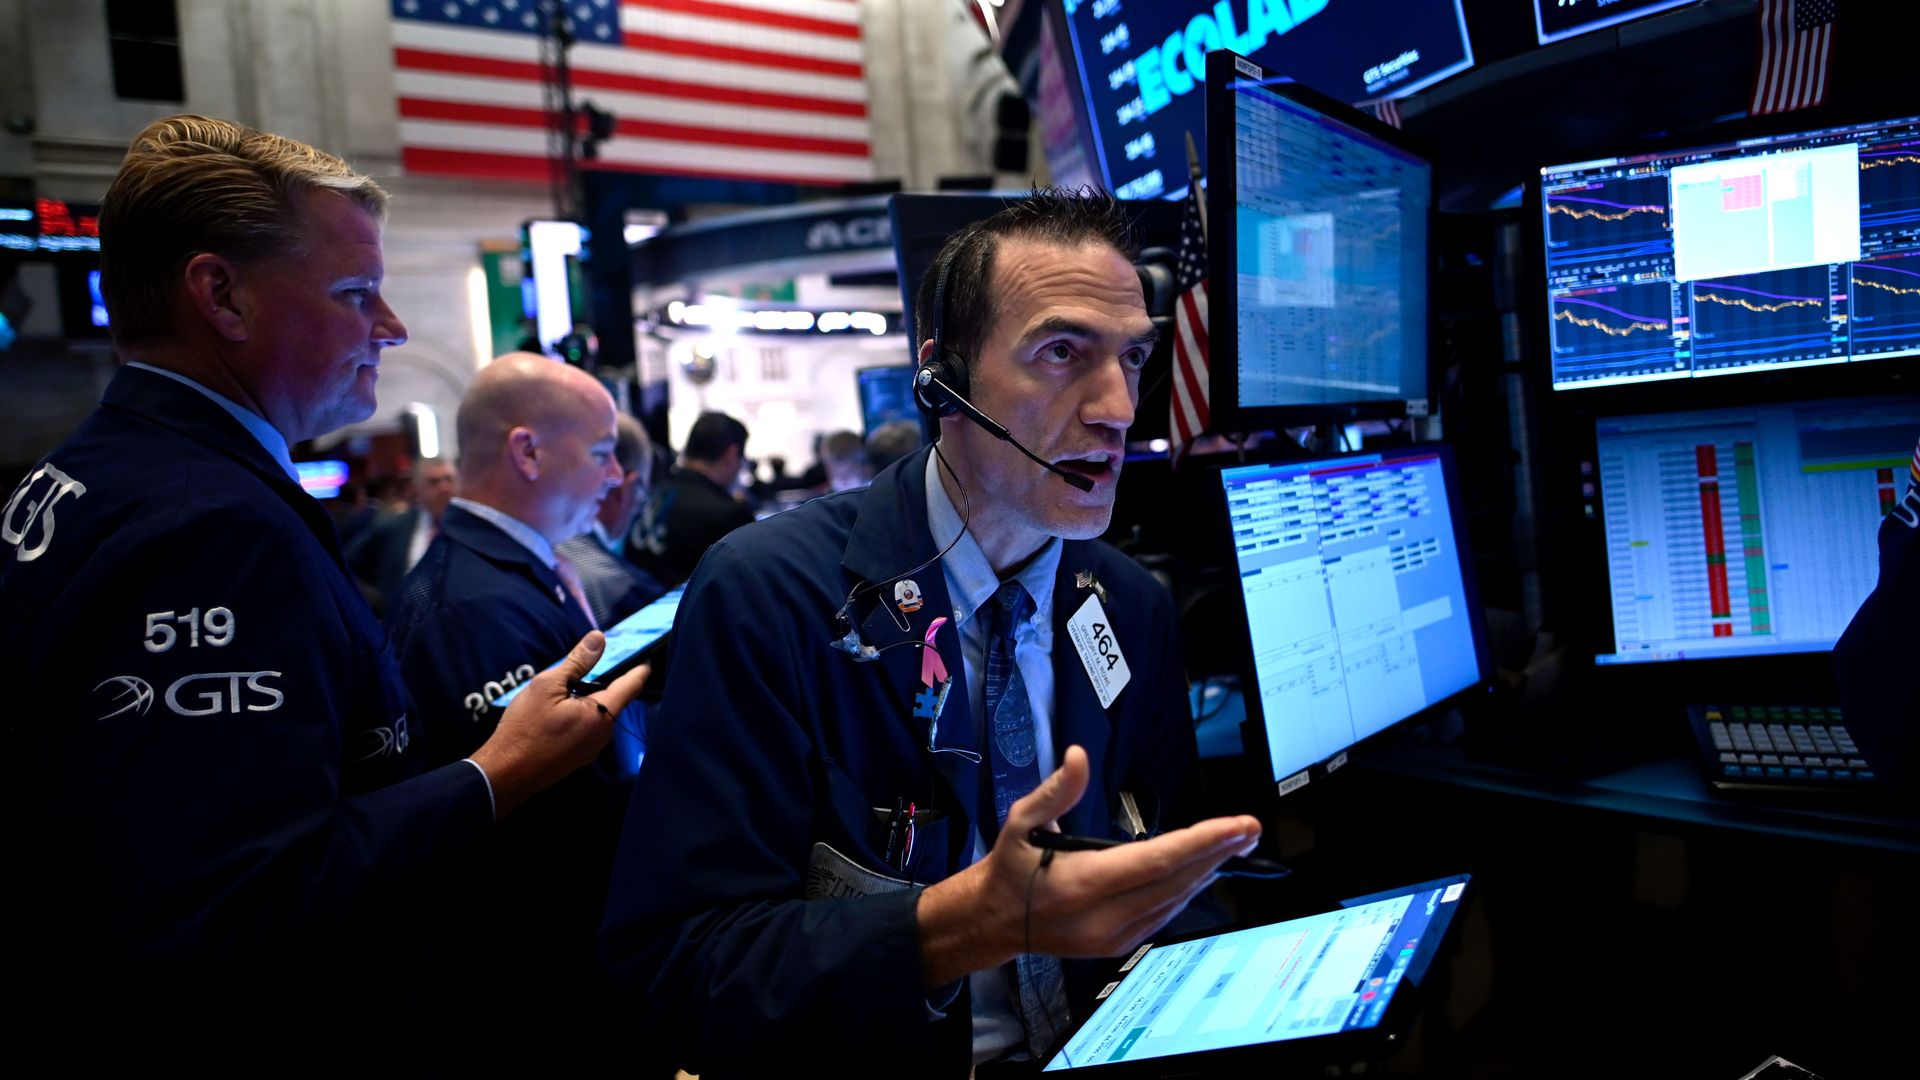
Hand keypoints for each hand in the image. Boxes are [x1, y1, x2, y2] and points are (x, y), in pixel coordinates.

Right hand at [467, 631, 648, 817]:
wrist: (506, 773)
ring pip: (600, 714)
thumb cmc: (525, 728)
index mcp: (602, 714)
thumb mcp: (548, 685)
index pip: (632, 685)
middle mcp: (604, 734)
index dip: (640, 667)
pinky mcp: (579, 756)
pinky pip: (588, 728)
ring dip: (591, 698)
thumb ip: (578, 661)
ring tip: (569, 685)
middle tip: (596, 662)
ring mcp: (592, 748)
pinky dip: (582, 714)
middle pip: (616, 699)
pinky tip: (560, 709)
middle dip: (609, 680)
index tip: (647, 654)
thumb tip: (599, 638)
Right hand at [916, 745, 1259, 987]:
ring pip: (1176, 900)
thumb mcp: (1021, 820)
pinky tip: (1202, 869)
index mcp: (1083, 883)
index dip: (1203, 842)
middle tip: (1249, 827)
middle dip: (1218, 852)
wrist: (994, 921)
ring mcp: (1114, 937)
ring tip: (1234, 842)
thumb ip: (1056, 790)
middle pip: (1177, 881)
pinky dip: (1186, 889)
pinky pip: (1164, 914)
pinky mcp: (1119, 945)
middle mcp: (1104, 917)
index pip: (1158, 861)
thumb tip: (1079, 756)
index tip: (1237, 825)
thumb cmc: (1010, 867)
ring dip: (1207, 870)